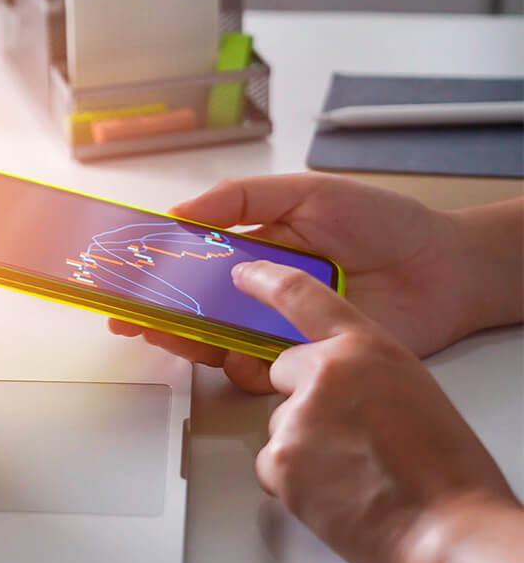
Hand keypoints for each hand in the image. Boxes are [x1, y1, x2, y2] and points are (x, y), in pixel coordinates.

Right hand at [110, 173, 475, 392]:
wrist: (443, 268)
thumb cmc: (382, 223)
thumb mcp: (304, 191)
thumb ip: (239, 199)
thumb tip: (179, 211)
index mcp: (251, 249)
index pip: (187, 260)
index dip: (152, 267)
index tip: (119, 271)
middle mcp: (255, 292)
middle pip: (189, 307)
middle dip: (151, 311)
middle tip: (125, 314)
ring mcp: (274, 328)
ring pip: (211, 341)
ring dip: (181, 338)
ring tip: (157, 329)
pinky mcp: (299, 361)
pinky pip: (252, 370)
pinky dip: (234, 363)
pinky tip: (223, 350)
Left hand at [232, 259, 517, 562]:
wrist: (449, 528)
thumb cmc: (446, 470)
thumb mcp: (411, 391)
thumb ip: (364, 375)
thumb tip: (339, 388)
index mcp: (366, 348)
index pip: (304, 298)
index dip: (268, 281)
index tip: (244, 272)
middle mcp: (324, 374)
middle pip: (283, 373)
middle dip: (305, 400)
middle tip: (351, 437)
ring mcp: (296, 417)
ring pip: (281, 424)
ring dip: (305, 447)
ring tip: (355, 473)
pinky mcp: (278, 461)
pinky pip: (272, 465)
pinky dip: (296, 482)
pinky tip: (338, 494)